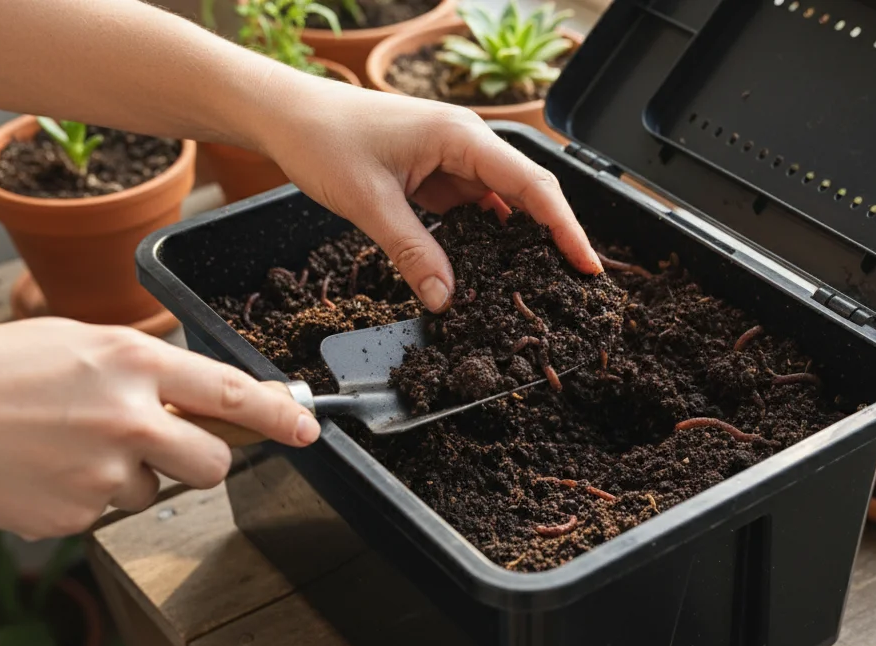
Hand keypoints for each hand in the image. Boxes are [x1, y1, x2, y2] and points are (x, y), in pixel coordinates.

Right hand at [0, 319, 318, 538]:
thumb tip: (201, 395)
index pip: (230, 392)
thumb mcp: (79, 343)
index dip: (278, 415)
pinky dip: (83, 497)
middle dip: (200, 460)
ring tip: (66, 446)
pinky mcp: (73, 516)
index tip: (307, 429)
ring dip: (128, 476)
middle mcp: (128, 419)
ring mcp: (102, 474)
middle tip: (160, 445)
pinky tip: (42, 470)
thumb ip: (144, 368)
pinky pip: (105, 513)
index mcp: (131, 363)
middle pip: (213, 463)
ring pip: (154, 491)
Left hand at [251, 68, 601, 312]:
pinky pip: (472, 212)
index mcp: (462, 137)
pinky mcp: (435, 176)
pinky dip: (483, 242)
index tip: (588, 266)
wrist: (287, 115)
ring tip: (538, 287)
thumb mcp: (369, 202)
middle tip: (574, 286)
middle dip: (554, 238)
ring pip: (502, 206)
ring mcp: (452, 160)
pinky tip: (487, 273)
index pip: (533, 186)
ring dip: (518, 244)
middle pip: (528, 194)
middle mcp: (467, 144)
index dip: (566, 228)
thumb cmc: (325, 139)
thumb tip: (446, 299)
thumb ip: (412, 251)